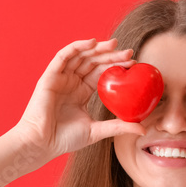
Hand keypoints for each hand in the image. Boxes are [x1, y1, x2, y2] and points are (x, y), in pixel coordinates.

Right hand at [13, 38, 146, 159]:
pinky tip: (92, 43)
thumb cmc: (65, 139)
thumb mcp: (97, 131)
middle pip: (94, 62)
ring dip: (97, 48)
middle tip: (129, 53)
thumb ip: (118, 126)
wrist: (41, 143)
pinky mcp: (50, 75)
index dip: (117, 67)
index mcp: (82, 92)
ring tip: (114, 45)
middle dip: (111, 56)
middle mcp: (72, 82)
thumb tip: (143, 129)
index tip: (134, 65)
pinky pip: (64, 56)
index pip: (102, 74)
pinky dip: (77, 47)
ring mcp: (61, 77)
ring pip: (81, 56)